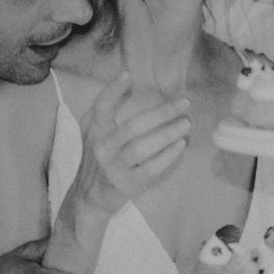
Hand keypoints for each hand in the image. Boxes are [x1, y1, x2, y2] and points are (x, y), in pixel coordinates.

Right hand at [71, 72, 190, 217]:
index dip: (113, 90)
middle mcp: (101, 148)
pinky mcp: (125, 185)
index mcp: (94, 132)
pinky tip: (180, 146)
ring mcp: (112, 168)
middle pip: (133, 126)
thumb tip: (131, 85)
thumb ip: (108, 112)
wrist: (88, 199)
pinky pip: (149, 170)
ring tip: (186, 124)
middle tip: (184, 104)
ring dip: (167, 134)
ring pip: (141, 148)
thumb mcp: (96, 135)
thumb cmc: (98, 162)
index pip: (101, 107)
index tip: (128, 75)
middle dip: (161, 113)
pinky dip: (166, 157)